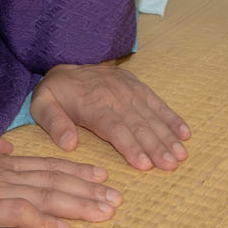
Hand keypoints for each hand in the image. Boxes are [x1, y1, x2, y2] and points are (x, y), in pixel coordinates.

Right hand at [0, 125, 118, 227]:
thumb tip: (6, 145)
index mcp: (3, 160)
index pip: (49, 165)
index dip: (77, 171)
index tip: (102, 176)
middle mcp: (7, 173)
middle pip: (56, 181)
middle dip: (89, 190)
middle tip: (117, 199)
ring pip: (46, 196)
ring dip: (77, 206)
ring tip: (103, 213)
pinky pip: (18, 214)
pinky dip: (42, 221)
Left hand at [32, 62, 190, 171]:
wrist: (68, 63)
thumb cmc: (56, 92)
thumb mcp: (43, 105)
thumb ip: (54, 123)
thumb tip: (70, 144)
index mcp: (93, 105)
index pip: (115, 128)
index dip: (130, 146)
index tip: (144, 164)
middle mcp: (116, 97)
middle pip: (139, 125)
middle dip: (156, 146)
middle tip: (171, 165)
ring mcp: (130, 91)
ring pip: (152, 116)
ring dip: (168, 136)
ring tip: (181, 155)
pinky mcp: (139, 88)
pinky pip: (158, 104)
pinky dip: (173, 119)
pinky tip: (185, 134)